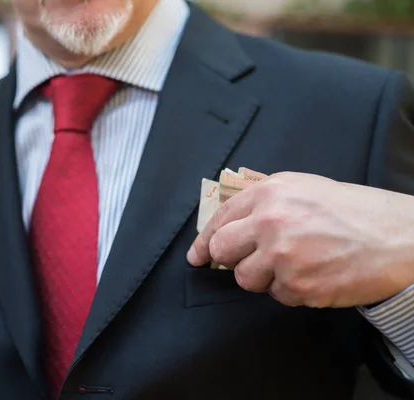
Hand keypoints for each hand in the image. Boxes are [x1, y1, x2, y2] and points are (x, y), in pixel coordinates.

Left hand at [187, 172, 413, 307]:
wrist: (398, 237)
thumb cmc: (353, 211)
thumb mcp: (303, 188)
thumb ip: (263, 203)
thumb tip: (231, 226)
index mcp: (269, 193)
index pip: (220, 220)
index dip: (204, 241)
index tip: (196, 256)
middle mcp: (270, 222)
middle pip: (221, 252)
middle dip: (230, 260)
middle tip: (251, 260)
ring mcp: (283, 256)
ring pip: (245, 279)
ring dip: (263, 277)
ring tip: (294, 264)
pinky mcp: (297, 286)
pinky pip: (276, 295)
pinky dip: (291, 290)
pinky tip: (314, 274)